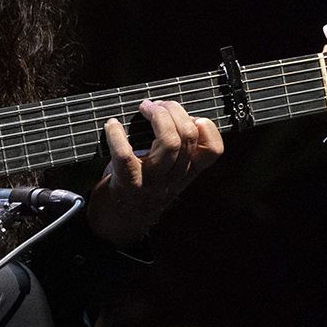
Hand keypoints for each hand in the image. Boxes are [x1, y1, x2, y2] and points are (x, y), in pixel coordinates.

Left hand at [87, 98, 222, 246]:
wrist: (118, 222)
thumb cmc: (141, 185)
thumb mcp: (166, 170)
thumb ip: (176, 149)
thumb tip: (169, 111)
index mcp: (188, 172)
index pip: (213, 151)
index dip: (206, 127)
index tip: (189, 116)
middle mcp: (175, 178)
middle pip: (187, 136)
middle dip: (173, 110)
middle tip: (156, 105)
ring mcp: (153, 183)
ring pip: (169, 143)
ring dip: (156, 117)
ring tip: (143, 108)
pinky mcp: (129, 185)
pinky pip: (126, 156)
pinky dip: (117, 136)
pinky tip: (112, 125)